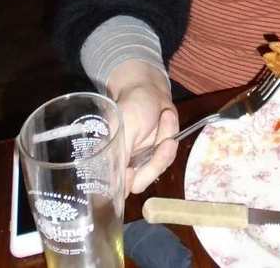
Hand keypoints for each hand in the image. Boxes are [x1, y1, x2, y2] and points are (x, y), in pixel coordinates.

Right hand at [107, 61, 179, 194]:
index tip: (132, 170)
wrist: (150, 90)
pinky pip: (169, 155)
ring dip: (165, 140)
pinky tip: (167, 117)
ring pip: (158, 168)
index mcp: (109, 161)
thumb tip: (118, 184)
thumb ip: (121, 154)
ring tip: (166, 117)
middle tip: (166, 142)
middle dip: (156, 161)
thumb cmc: (132, 105)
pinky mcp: (159, 154)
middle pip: (141, 182)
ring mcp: (143, 161)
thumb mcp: (125, 126)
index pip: (115, 188)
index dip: (126, 184)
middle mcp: (125, 166)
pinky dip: (171, 134)